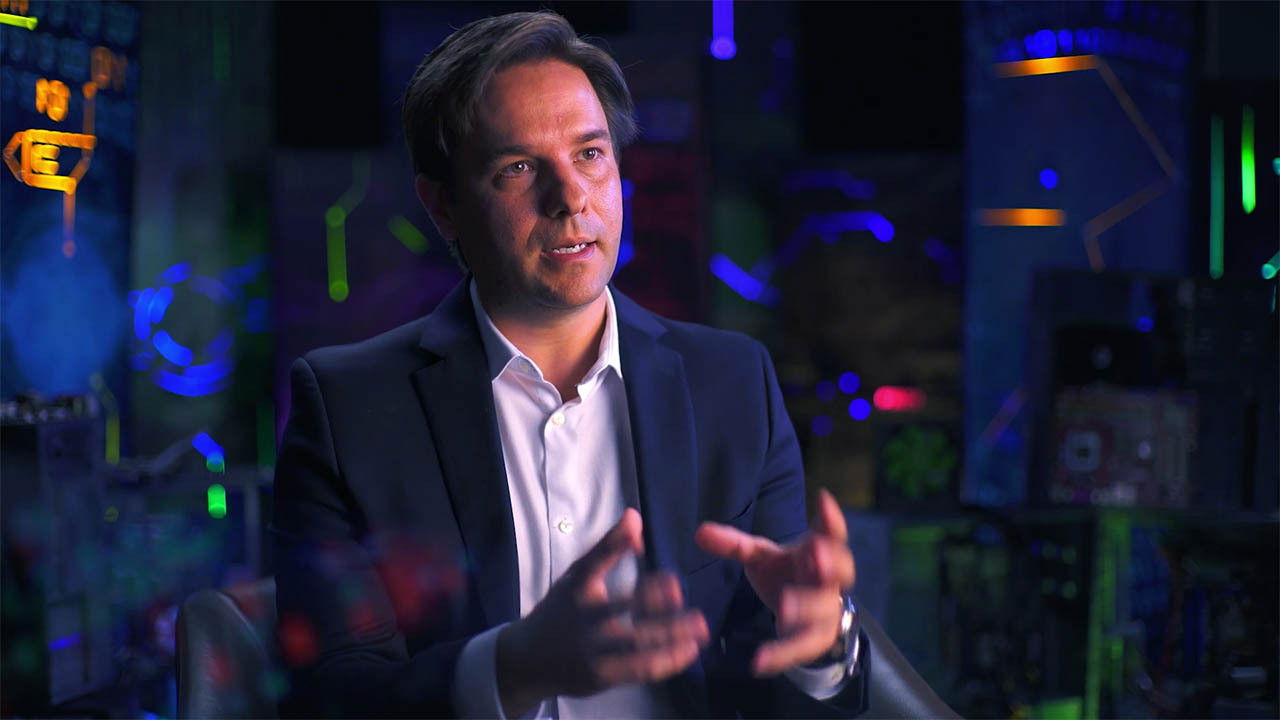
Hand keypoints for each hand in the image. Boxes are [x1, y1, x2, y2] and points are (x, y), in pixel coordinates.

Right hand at [497, 509, 709, 715]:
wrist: (529, 660)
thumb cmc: (562, 610)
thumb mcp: (577, 575)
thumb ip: (608, 547)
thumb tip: (635, 516)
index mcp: (577, 587)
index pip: (595, 562)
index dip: (615, 546)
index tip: (640, 537)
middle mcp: (584, 619)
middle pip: (620, 607)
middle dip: (652, 601)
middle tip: (679, 591)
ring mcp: (593, 650)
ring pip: (635, 643)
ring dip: (670, 635)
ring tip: (700, 626)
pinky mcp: (603, 676)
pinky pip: (639, 670)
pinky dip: (667, 661)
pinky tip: (688, 650)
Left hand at [694, 488, 854, 675]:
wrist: (801, 613)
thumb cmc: (785, 573)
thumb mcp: (760, 556)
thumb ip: (734, 545)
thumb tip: (699, 532)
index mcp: (818, 549)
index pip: (830, 531)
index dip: (830, 517)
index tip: (822, 499)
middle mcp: (828, 578)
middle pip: (841, 568)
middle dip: (831, 562)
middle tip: (817, 556)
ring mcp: (826, 608)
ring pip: (824, 608)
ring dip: (807, 606)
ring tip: (784, 607)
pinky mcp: (816, 638)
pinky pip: (803, 646)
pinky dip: (781, 654)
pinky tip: (759, 661)